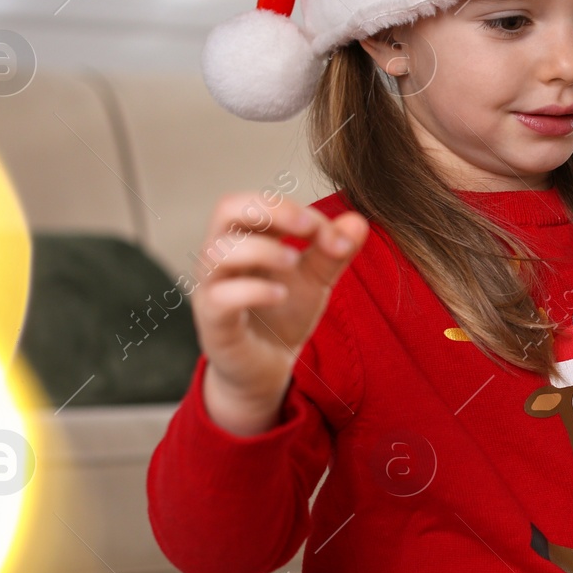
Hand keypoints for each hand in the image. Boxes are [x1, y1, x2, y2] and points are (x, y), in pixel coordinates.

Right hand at [193, 194, 368, 432]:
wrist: (266, 369)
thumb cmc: (282, 315)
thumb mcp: (316, 281)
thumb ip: (333, 252)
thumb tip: (359, 221)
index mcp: (247, 237)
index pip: (263, 204)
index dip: (301, 211)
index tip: (337, 237)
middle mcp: (223, 256)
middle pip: (227, 209)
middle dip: (269, 209)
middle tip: (308, 225)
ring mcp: (212, 287)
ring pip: (218, 251)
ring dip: (261, 249)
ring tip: (294, 260)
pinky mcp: (212, 322)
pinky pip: (220, 297)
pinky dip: (252, 290)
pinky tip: (280, 295)